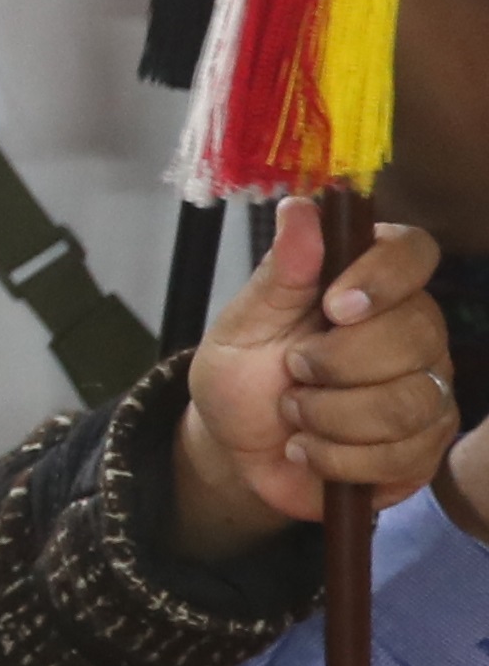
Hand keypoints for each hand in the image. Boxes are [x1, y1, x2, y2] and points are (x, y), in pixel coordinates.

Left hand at [180, 195, 454, 538]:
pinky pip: (404, 453)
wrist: (235, 449)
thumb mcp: (244, 324)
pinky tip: (308, 449)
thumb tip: (300, 207)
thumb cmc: (244, 375)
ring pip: (412, 399)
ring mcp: (429, 387)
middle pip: (419, 332)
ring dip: (331, 415)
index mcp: (370, 282)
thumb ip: (280, 273)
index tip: (333, 306)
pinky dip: (339, 458)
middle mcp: (414, 329)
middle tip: (292, 371)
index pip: (414, 251)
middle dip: (337, 363)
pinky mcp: (426, 444)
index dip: (384, 276)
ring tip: (293, 414)